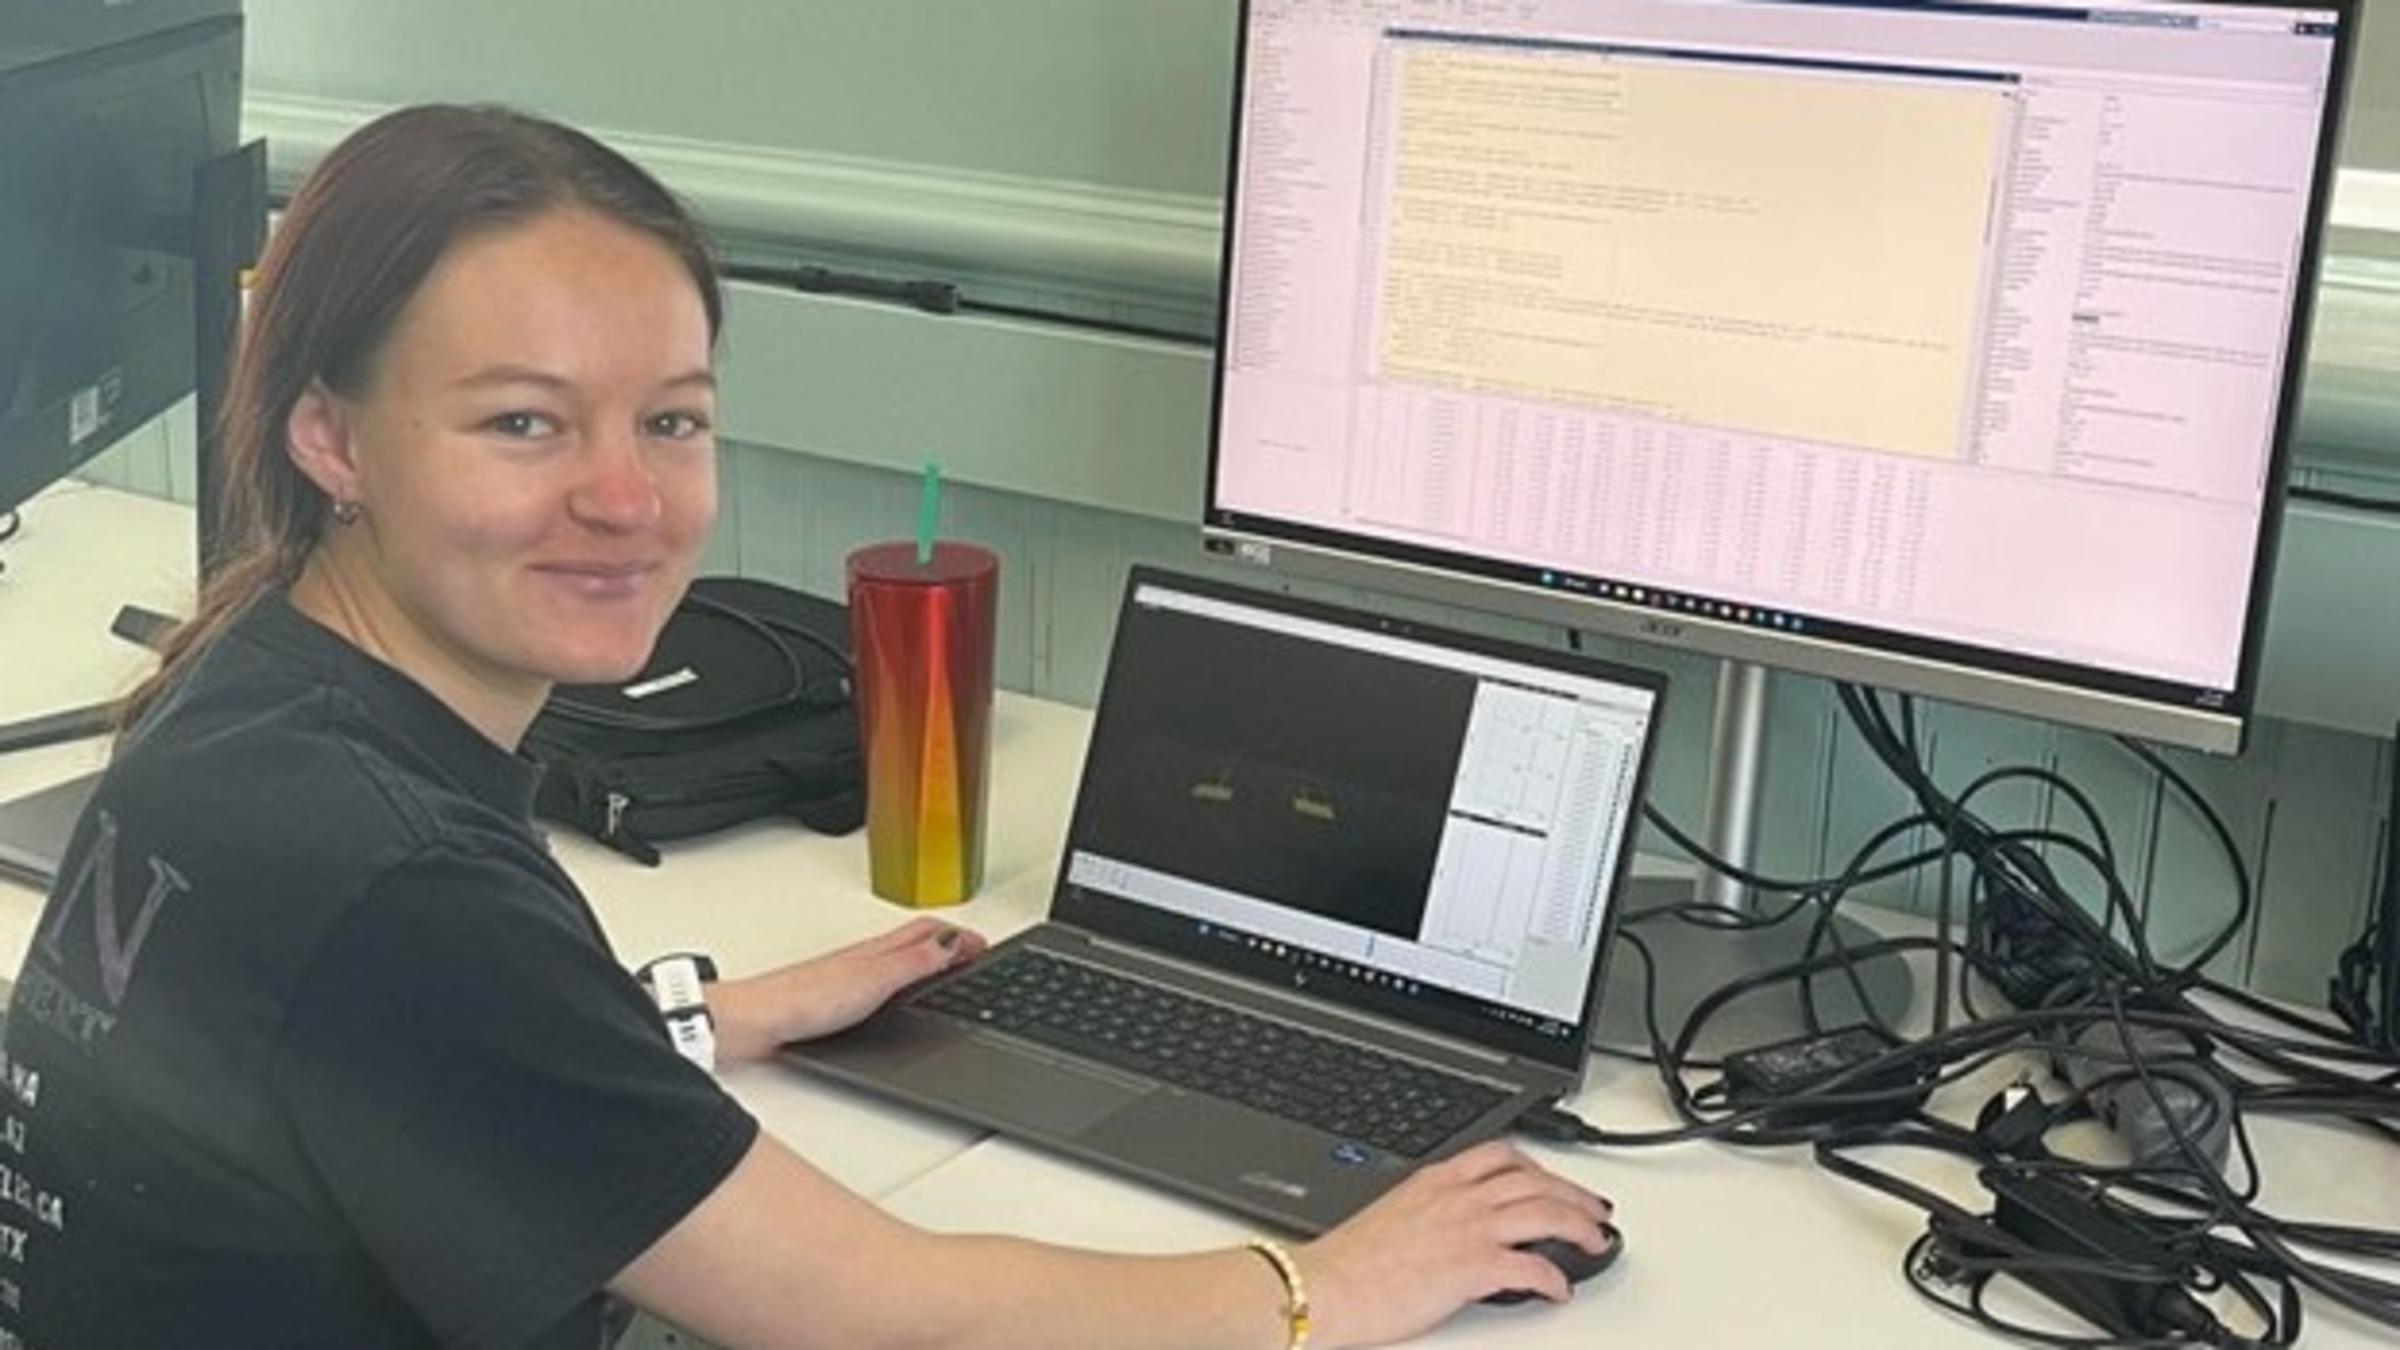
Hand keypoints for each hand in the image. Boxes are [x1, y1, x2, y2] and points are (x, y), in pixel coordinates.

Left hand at [707, 918, 985, 1061]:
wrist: (758, 1021)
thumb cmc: (807, 999)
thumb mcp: (875, 980)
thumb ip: (916, 962)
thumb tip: (954, 942)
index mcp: (879, 949)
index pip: (930, 932)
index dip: (961, 936)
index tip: (984, 944)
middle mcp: (865, 957)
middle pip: (915, 939)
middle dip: (948, 940)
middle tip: (971, 946)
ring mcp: (849, 975)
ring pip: (898, 956)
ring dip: (926, 955)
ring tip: (945, 960)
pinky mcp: (834, 997)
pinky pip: (881, 978)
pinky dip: (901, 977)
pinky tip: (895, 992)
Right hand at [1297, 1140, 1613, 1346]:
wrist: (1327, 1284)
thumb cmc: (1348, 1260)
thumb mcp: (1392, 1214)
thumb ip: (1427, 1209)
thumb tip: (1446, 1226)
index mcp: (1437, 1179)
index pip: (1501, 1155)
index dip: (1538, 1166)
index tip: (1552, 1179)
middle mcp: (1459, 1197)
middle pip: (1536, 1180)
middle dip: (1575, 1193)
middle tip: (1595, 1209)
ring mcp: (1469, 1229)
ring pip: (1545, 1212)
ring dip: (1579, 1226)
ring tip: (1595, 1241)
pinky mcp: (1474, 1267)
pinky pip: (1531, 1267)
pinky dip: (1555, 1278)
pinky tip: (1560, 1288)